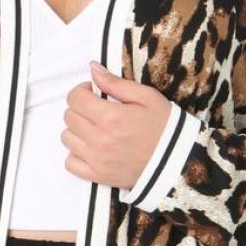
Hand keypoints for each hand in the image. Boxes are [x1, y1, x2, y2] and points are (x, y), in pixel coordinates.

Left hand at [62, 61, 171, 190]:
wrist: (178, 161)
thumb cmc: (165, 127)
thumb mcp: (146, 97)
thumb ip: (116, 83)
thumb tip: (92, 69)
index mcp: (110, 117)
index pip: (74, 98)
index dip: (82, 91)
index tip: (93, 93)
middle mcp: (99, 139)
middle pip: (69, 117)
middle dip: (80, 108)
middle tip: (97, 109)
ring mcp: (97, 160)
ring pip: (67, 138)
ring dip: (77, 130)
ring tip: (95, 128)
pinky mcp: (98, 176)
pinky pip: (70, 164)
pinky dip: (75, 154)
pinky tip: (90, 148)